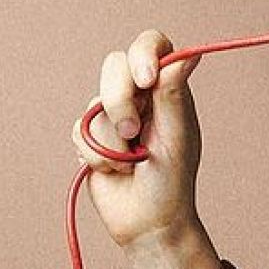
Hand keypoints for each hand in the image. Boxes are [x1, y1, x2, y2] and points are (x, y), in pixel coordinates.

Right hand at [72, 26, 204, 252]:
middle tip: (133, 133)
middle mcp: (140, 95)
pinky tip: (113, 170)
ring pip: (95, 103)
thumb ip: (173, 96)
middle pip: (115, 66)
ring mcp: (113, 114)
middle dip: (120, 101)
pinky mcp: (90, 136)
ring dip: (111, 139)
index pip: (153, 46)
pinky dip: (95, 155)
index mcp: (168, 89)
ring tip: (130, 162)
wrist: (147, 222)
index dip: (143, 54)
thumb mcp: (177, 138)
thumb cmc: (171, 182)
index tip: (147, 80)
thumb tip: (190, 54)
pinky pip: (78, 130)